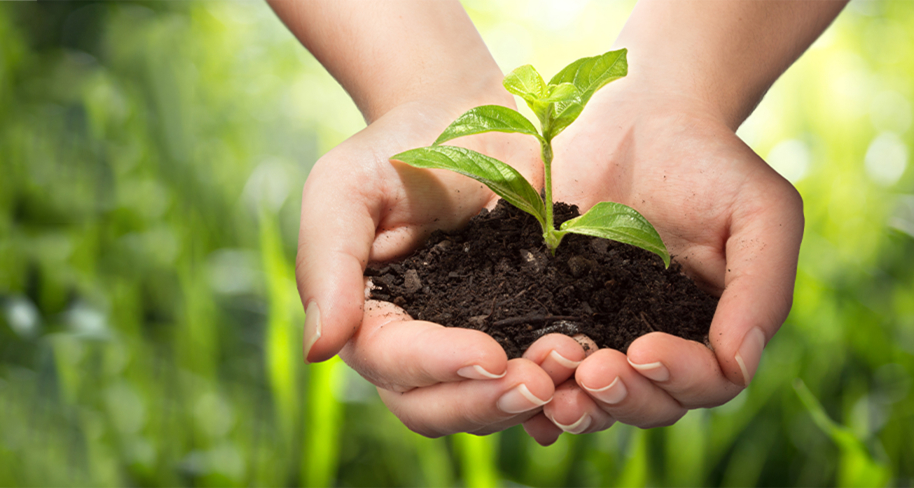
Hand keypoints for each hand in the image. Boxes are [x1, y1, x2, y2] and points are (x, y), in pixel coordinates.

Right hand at [296, 95, 565, 436]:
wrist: (470, 115)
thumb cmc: (397, 147)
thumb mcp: (344, 189)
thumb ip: (327, 265)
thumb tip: (321, 351)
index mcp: (368, 321)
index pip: (393, 365)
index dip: (439, 368)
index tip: (489, 353)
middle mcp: (416, 349)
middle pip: (437, 408)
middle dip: (487, 403)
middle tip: (540, 382)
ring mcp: (472, 344)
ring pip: (488, 404)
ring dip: (530, 400)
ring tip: (573, 365)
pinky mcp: (524, 331)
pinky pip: (539, 380)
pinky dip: (563, 388)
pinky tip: (592, 371)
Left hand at [521, 76, 804, 443]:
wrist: (642, 113)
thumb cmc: (714, 162)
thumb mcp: (761, 212)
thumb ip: (762, 288)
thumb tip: (739, 364)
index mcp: (715, 330)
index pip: (708, 382)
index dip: (678, 378)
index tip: (645, 348)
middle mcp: (661, 343)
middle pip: (651, 405)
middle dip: (622, 398)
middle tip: (591, 372)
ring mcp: (605, 334)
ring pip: (596, 400)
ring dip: (577, 406)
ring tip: (551, 390)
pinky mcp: (553, 313)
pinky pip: (544, 370)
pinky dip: (532, 394)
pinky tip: (513, 385)